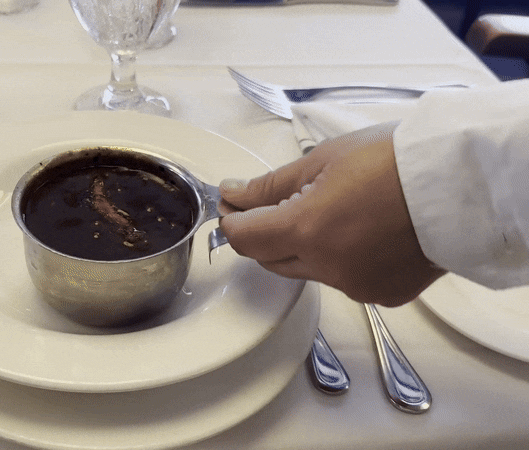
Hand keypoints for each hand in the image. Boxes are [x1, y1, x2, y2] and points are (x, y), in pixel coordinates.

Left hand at [219, 122, 445, 306]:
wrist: (459, 182)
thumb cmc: (397, 161)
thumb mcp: (322, 161)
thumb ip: (271, 186)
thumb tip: (235, 195)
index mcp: (307, 229)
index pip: (245, 238)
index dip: (231, 222)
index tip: (229, 208)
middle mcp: (327, 266)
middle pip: (270, 258)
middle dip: (261, 234)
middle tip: (263, 207)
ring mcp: (355, 285)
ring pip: (306, 271)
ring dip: (300, 247)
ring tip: (323, 211)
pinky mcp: (381, 294)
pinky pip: (342, 280)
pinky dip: (337, 260)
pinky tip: (353, 233)